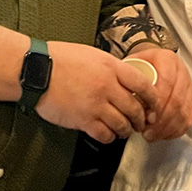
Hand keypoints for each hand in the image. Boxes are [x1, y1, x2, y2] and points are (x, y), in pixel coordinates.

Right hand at [35, 42, 159, 143]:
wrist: (37, 70)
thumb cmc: (60, 58)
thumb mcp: (91, 54)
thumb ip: (109, 67)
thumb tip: (122, 77)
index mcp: (111, 67)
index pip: (142, 84)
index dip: (152, 98)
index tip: (154, 104)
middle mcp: (107, 86)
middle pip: (135, 108)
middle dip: (141, 118)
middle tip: (141, 122)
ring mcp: (96, 105)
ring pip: (122, 124)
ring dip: (126, 130)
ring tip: (125, 130)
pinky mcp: (83, 120)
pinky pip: (105, 135)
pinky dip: (109, 137)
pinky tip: (107, 133)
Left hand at [127, 47, 191, 140]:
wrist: (153, 65)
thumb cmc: (141, 66)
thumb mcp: (133, 64)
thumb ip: (129, 78)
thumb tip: (123, 98)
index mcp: (167, 59)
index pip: (167, 81)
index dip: (157, 101)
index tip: (145, 115)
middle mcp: (181, 71)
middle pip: (176, 99)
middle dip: (161, 120)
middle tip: (147, 131)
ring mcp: (189, 86)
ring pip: (184, 111)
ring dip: (167, 128)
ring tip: (152, 135)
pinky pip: (189, 118)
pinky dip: (176, 130)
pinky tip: (163, 134)